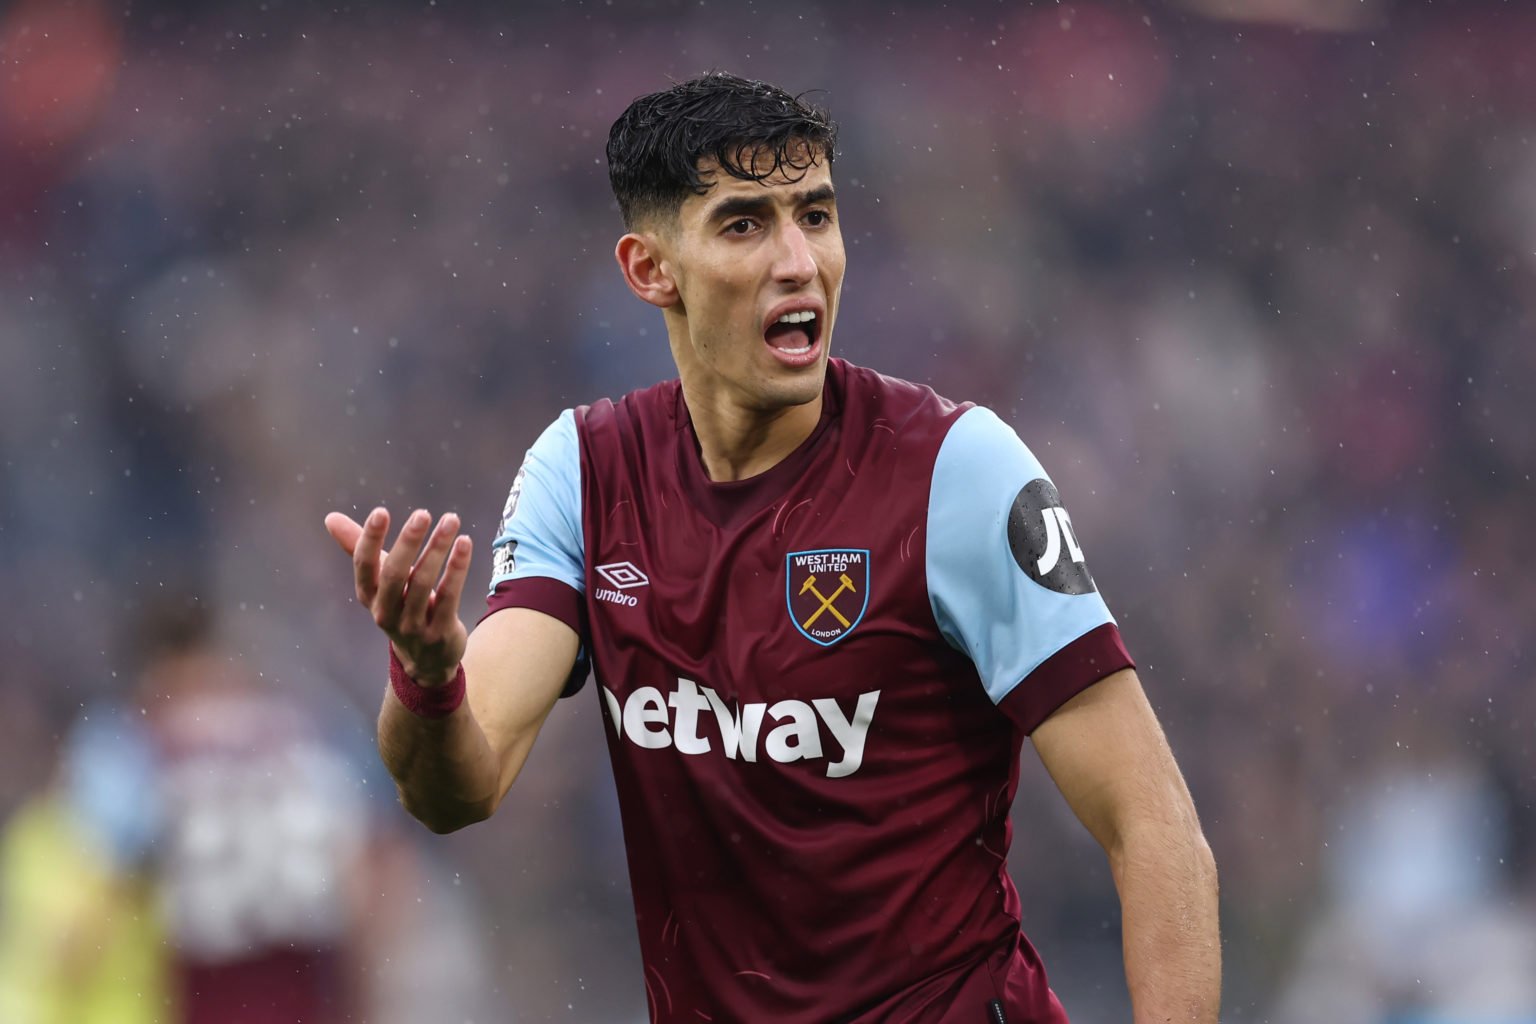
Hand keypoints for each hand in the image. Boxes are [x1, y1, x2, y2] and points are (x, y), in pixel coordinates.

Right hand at [324, 507, 472, 686]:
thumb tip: (330, 518)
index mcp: (369, 596)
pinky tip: (465, 544)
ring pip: (423, 583)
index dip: (370, 539)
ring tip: (451, 520)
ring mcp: (412, 625)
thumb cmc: (401, 608)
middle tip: (422, 514)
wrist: (426, 662)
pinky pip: (448, 596)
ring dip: (437, 548)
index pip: (364, 565)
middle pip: (394, 574)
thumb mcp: (381, 582)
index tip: (380, 512)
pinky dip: (457, 568)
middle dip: (408, 542)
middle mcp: (386, 612)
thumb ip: (358, 548)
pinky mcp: (439, 632)